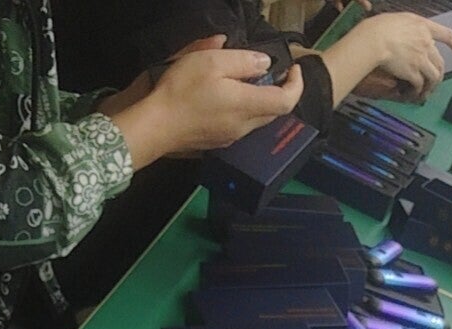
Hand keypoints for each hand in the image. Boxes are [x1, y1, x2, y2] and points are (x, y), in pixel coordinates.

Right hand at [106, 44, 303, 168]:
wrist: (155, 125)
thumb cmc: (182, 90)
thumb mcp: (213, 62)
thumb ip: (244, 61)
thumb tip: (264, 64)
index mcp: (247, 105)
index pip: (286, 101)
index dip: (296, 85)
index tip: (293, 69)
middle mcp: (244, 127)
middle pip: (273, 111)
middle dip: (278, 90)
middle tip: (269, 71)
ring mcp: (230, 137)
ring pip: (257, 119)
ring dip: (259, 100)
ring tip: (246, 80)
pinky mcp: (217, 142)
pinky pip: (240, 125)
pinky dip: (243, 109)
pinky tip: (227, 97)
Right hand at [352, 13, 451, 102]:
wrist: (376, 39)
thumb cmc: (382, 26)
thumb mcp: (402, 19)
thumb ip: (412, 29)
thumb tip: (414, 37)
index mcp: (424, 27)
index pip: (447, 34)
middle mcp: (426, 43)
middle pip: (440, 62)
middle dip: (439, 74)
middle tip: (435, 81)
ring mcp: (421, 59)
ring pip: (434, 76)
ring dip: (431, 85)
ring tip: (425, 91)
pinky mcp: (413, 72)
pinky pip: (420, 84)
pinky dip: (418, 90)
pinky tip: (414, 92)